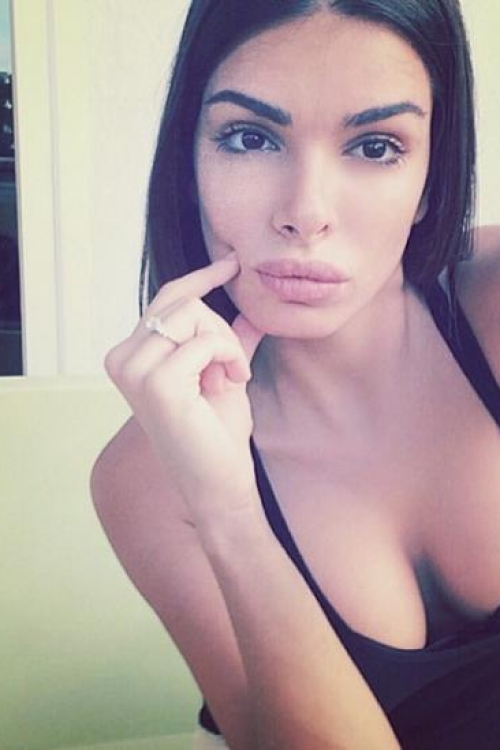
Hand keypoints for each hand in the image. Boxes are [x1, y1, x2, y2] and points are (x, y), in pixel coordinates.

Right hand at [105, 254, 263, 518]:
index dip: (200, 278)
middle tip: (233, 366)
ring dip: (224, 343)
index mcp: (130, 356)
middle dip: (219, 329)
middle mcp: (123, 359)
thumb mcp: (222, 373)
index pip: (165, 299)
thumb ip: (228, 340)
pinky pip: (206, 341)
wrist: (218, 482)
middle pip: (183, 303)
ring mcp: (135, 370)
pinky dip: (229, 356)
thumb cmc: (216, 433)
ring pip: (194, 316)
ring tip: (231, 375)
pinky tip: (232, 382)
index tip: (231, 263)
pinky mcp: (156, 382)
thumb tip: (250, 308)